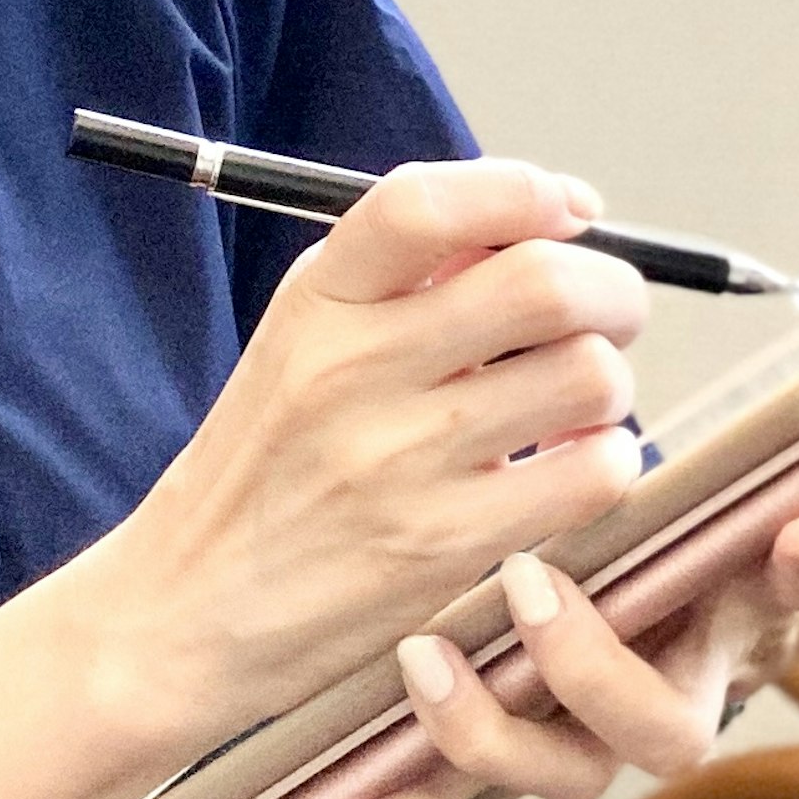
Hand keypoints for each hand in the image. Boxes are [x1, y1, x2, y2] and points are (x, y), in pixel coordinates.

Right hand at [84, 159, 652, 749]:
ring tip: (578, 404)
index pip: (422, 204)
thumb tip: (549, 216)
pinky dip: (609, 460)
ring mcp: (399, 463)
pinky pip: (591, 474)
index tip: (568, 206)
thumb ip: (408, 278)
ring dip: (609, 383)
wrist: (187, 610)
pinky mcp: (443, 549)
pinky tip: (573, 466)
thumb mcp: (304, 341)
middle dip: (611, 290)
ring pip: (586, 376)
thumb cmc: (268, 465)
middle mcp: (354, 371)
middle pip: (542, 284)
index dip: (520, 189)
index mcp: (317, 302)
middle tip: (610, 314)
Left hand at [318, 441, 798, 798]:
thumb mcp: (782, 486)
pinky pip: (464, 797)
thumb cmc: (714, 546)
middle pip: (665, 732)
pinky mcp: (517, 751)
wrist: (649, 617)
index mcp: (749, 618)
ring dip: (489, 732)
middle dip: (597, 666)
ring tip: (428, 662)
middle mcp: (680, 691)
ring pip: (560, 772)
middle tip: (539, 583)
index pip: (798, 600)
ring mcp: (596, 735)